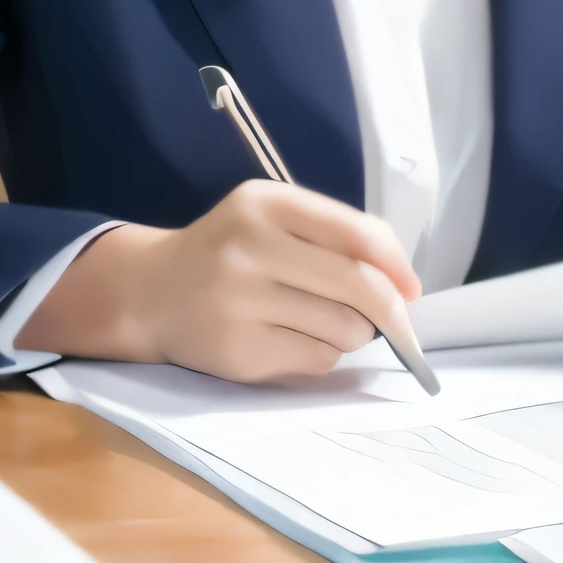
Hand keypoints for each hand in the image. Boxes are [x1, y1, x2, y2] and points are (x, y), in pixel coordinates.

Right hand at [16, 181, 421, 381]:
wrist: (151, 291)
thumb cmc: (229, 251)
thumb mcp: (272, 217)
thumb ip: (334, 235)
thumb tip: (404, 284)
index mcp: (266, 203)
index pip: (357, 233)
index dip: (396, 264)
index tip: (411, 288)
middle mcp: (249, 247)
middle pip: (358, 285)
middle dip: (391, 311)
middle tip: (398, 324)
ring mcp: (239, 302)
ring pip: (343, 329)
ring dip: (354, 334)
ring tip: (330, 324)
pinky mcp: (237, 351)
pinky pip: (316, 359)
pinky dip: (324, 354)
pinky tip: (296, 339)